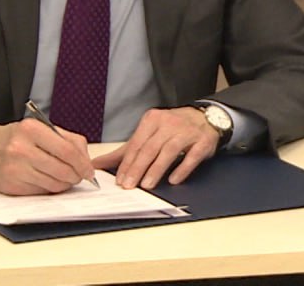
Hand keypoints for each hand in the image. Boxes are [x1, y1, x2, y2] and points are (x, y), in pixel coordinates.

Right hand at [0, 119, 94, 194]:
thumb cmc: (15, 138)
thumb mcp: (40, 129)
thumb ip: (67, 139)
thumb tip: (86, 160)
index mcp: (32, 130)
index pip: (68, 151)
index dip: (83, 164)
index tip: (89, 171)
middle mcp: (22, 149)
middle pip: (63, 170)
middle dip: (76, 176)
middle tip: (79, 176)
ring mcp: (16, 169)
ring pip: (54, 184)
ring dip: (64, 184)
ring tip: (65, 179)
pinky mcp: (12, 185)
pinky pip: (41, 191)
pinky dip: (49, 189)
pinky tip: (48, 181)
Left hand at [93, 107, 219, 188]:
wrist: (205, 118)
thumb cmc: (173, 128)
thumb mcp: (148, 134)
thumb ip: (125, 151)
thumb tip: (97, 164)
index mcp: (152, 120)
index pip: (136, 144)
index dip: (127, 163)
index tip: (120, 180)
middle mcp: (169, 123)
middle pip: (150, 148)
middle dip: (138, 168)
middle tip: (129, 185)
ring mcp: (187, 132)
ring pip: (169, 151)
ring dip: (157, 169)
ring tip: (147, 185)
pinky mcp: (203, 141)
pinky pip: (192, 156)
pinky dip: (182, 168)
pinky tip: (174, 179)